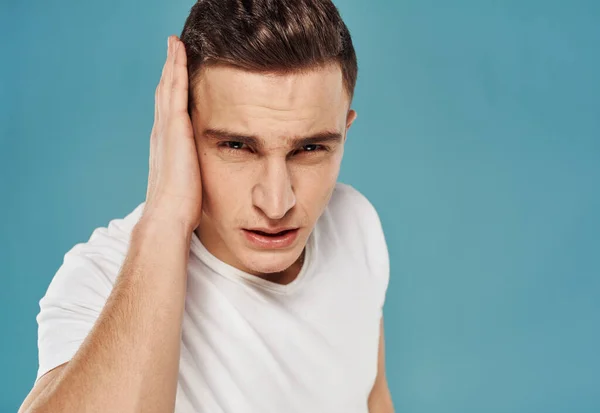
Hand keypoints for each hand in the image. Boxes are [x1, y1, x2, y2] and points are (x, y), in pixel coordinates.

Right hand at [142, 36, 201, 232]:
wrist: (168, 216)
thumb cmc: (181, 207)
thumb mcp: (190, 184)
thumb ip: (194, 173)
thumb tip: (203, 177)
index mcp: (167, 146)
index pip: (169, 111)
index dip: (172, 91)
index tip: (176, 75)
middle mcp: (162, 133)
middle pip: (165, 94)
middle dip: (169, 71)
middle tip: (173, 49)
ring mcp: (166, 128)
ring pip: (168, 86)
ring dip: (172, 64)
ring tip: (175, 44)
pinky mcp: (174, 127)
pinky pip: (175, 89)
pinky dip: (176, 68)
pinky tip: (180, 52)